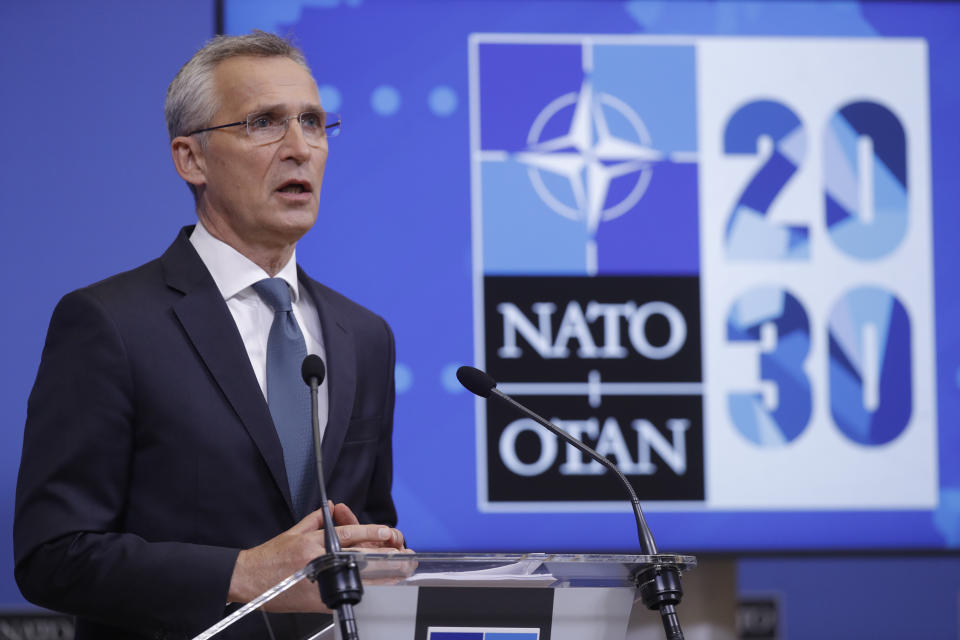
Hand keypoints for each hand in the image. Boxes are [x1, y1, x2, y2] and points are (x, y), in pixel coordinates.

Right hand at [227, 503, 406, 610]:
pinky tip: (376, 589)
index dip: (369, 532)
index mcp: (313, 542)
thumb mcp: (294, 532)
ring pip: (355, 576)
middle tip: (400, 553)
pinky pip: (344, 594)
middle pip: (357, 556)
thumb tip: (332, 508)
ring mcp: (318, 581)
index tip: (386, 532)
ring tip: (396, 570)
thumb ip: (316, 519)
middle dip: (381, 554)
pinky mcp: (316, 601)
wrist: (250, 580)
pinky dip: (362, 591)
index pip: (347, 534)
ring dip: (378, 574)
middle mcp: (317, 560)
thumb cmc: (270, 558)